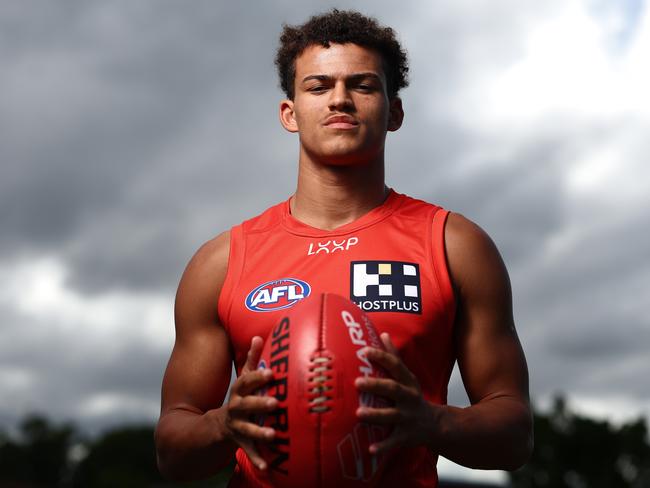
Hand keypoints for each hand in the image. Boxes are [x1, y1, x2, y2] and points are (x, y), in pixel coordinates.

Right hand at [222, 336, 276, 469]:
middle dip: (260, 404)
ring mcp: (237, 426)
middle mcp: (235, 408)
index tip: (272, 373)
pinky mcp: (239, 443)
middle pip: (246, 405)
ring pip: (248, 430)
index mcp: (239, 392)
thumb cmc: (239, 398)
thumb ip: (251, 359)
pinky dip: (258, 459)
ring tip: (274, 435)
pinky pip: (249, 452)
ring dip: (260, 432)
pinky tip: (267, 467)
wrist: (215, 426)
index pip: (246, 382)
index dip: (258, 377)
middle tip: (275, 403)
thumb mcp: (243, 379)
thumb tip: (257, 335)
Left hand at [355, 333, 436, 454]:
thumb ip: (394, 356)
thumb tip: (383, 333)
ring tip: (358, 413)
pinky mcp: (406, 436)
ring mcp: (408, 418)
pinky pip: (393, 442)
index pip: (395, 365)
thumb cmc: (413, 396)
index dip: (381, 356)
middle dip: (376, 386)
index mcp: (406, 382)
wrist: (438, 425)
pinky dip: (383, 447)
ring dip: (375, 415)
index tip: (364, 350)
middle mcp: (408, 398)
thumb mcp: (407, 376)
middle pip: (393, 389)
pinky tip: (370, 450)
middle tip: (357, 382)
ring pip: (391, 416)